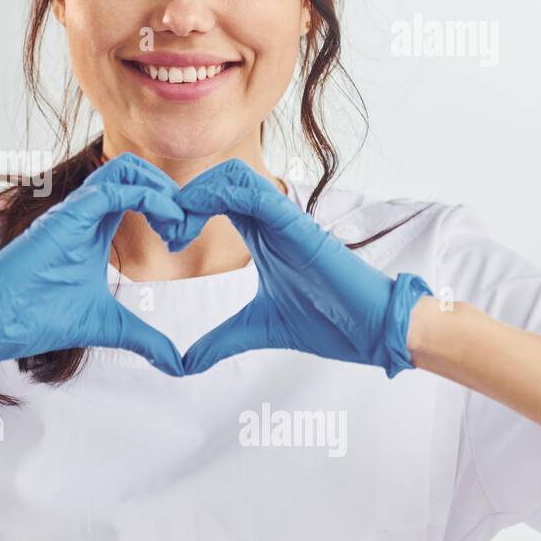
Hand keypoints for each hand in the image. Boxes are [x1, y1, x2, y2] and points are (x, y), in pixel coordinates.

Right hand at [0, 152, 188, 398]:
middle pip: (135, 171)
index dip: (167, 206)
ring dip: (162, 190)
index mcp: (93, 227)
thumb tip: (177, 364)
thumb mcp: (108, 326)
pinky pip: (114, 189)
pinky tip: (165, 229)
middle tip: (183, 232)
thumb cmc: (35, 318)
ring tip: (175, 227)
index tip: (181, 241)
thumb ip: (144, 338)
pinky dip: (149, 199)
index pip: (136, 192)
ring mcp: (75, 210)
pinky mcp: (67, 216)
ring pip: (126, 168)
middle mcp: (84, 211)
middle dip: (170, 192)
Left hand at [170, 158, 432, 377]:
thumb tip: (186, 364)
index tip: (169, 240)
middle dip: (185, 197)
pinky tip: (199, 223)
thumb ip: (220, 342)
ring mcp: (285, 220)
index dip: (186, 209)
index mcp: (261, 233)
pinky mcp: (298, 227)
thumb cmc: (327, 322)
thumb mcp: (256, 330)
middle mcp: (272, 220)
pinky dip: (221, 197)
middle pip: (220, 178)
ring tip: (179, 230)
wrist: (372, 331)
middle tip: (168, 233)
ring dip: (198, 194)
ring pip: (235, 176)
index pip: (216, 197)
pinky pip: (258, 193)